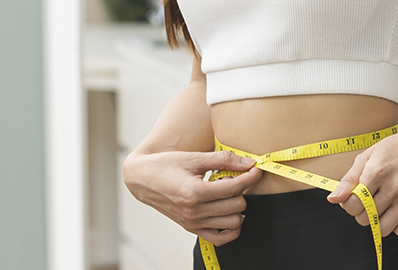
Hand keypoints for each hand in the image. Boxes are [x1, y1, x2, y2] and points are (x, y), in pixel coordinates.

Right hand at [122, 150, 262, 245]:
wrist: (142, 179)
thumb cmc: (166, 166)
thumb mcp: (194, 157)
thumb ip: (223, 159)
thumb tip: (249, 163)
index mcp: (194, 192)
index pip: (235, 188)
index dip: (250, 176)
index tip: (255, 169)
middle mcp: (194, 211)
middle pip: (238, 205)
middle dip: (240, 190)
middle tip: (230, 178)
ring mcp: (193, 223)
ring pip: (235, 222)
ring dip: (236, 206)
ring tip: (225, 193)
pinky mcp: (192, 229)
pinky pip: (221, 238)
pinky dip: (231, 228)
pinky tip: (227, 212)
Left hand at [326, 131, 397, 236]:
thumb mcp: (368, 156)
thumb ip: (349, 180)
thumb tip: (333, 199)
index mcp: (377, 171)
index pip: (352, 205)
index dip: (349, 205)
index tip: (354, 199)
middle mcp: (395, 186)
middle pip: (366, 219)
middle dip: (363, 212)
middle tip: (370, 200)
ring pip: (382, 229)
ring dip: (379, 221)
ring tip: (384, 206)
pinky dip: (397, 225)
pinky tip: (397, 210)